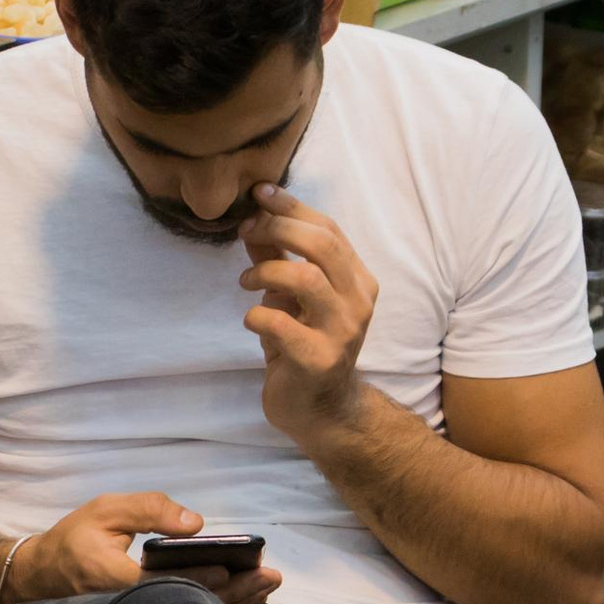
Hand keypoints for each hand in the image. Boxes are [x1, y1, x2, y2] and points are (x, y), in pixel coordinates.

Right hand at [6, 493, 281, 603]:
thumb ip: (149, 510)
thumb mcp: (106, 511)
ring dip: (235, 602)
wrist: (45, 577)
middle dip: (233, 593)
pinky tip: (247, 596)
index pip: (162, 583)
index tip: (230, 568)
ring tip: (268, 585)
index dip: (198, 579)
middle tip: (270, 577)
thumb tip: (196, 523)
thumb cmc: (76, 539)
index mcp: (113, 579)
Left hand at [240, 183, 376, 445]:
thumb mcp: (291, 297)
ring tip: (245, 281)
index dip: (292, 207)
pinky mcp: (318, 360)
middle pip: (322, 246)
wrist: (319, 410)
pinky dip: (257, 315)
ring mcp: (342, 332)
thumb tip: (253, 218)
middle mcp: (358, 302)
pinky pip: (281, 323)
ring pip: (306, 279)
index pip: (329, 229)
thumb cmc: (303, 347)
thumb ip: (277, 258)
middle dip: (278, 229)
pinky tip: (252, 320)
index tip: (259, 194)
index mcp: (357, 280)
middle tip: (247, 232)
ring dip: (266, 272)